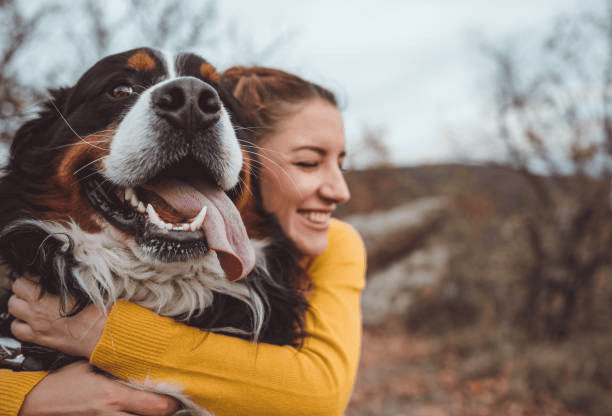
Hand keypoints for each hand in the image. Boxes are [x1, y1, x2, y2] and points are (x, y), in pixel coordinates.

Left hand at [8, 277, 106, 357]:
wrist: (102, 334)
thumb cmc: (96, 311)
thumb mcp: (84, 288)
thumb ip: (67, 280)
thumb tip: (61, 273)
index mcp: (44, 298)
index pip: (24, 280)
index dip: (32, 276)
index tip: (40, 277)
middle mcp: (36, 311)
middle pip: (16, 292)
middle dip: (23, 288)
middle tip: (35, 288)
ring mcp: (36, 326)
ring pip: (13, 310)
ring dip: (20, 305)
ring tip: (31, 303)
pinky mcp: (39, 338)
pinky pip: (17, 330)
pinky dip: (20, 324)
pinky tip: (31, 320)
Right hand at [20, 361, 179, 415]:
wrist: (36, 402)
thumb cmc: (63, 381)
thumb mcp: (91, 366)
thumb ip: (116, 366)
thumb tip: (138, 358)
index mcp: (113, 396)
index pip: (155, 406)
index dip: (171, 403)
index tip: (178, 394)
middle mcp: (112, 415)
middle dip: (165, 412)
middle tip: (172, 403)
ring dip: (149, 415)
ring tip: (158, 406)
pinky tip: (138, 411)